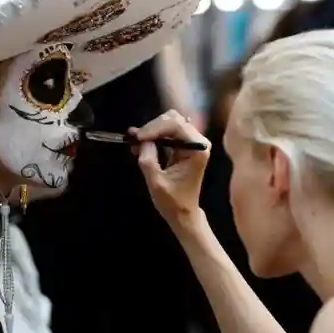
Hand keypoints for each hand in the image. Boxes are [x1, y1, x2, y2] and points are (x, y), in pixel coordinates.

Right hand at [131, 109, 210, 228]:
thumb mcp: (156, 182)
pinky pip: (167, 131)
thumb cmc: (173, 201)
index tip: (137, 138)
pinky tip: (140, 144)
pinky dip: (153, 135)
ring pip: (169, 123)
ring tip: (136, 143)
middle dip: (152, 128)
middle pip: (173, 119)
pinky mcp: (184, 145)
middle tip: (136, 140)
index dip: (154, 128)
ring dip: (151, 131)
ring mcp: (191, 142)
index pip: (176, 125)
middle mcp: (198, 141)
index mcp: (197, 149)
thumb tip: (141, 140)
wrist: (183, 213)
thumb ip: (148, 159)